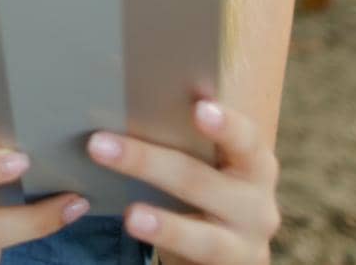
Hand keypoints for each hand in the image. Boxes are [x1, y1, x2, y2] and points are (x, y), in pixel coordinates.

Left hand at [86, 99, 280, 264]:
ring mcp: (246, 243)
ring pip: (203, 234)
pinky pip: (195, 257)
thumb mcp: (209, 164)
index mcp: (254, 163)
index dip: (226, 124)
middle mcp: (257, 203)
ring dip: (164, 224)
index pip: (246, 139)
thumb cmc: (208, 188)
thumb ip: (184, 141)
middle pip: (201, 181)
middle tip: (98, 143)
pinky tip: (136, 229)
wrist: (229, 248)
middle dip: (147, 162)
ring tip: (131, 215)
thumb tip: (121, 106)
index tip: (198, 107)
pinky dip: (166, 243)